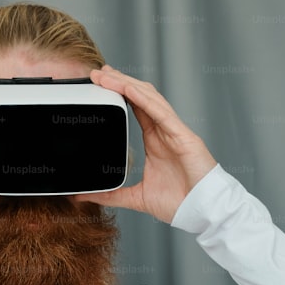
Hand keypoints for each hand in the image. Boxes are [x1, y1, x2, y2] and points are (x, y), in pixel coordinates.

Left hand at [79, 65, 217, 222]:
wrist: (202, 211)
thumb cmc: (179, 203)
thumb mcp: (135, 197)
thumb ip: (110, 195)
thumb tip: (83, 197)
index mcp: (155, 140)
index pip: (135, 108)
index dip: (119, 94)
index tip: (99, 85)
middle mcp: (164, 131)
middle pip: (140, 97)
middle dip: (120, 82)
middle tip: (97, 73)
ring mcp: (174, 131)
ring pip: (149, 98)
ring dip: (127, 84)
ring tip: (106, 75)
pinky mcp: (183, 136)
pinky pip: (161, 111)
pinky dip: (144, 98)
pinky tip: (128, 88)